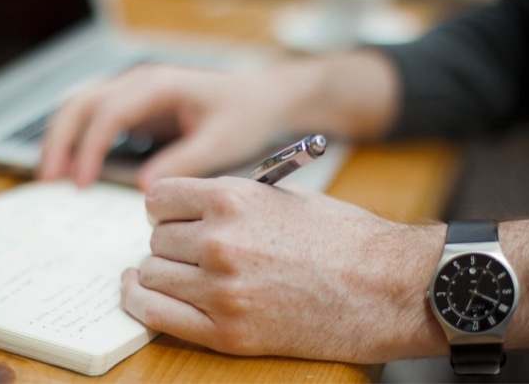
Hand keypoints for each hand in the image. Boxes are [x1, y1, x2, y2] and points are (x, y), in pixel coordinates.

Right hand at [39, 64, 301, 189]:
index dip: (89, 147)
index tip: (81, 182)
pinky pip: (95, 115)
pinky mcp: (136, 104)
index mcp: (160, 86)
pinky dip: (77, 137)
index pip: (109, 112)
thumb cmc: (245, 116)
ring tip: (51, 175)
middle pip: (82, 102)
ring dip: (61, 136)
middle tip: (49, 180)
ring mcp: (135, 90)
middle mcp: (141, 81)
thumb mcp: (220, 143)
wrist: (262, 98)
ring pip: (81, 104)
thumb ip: (184, 162)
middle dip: (59, 139)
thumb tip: (145, 188)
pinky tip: (72, 165)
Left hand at [120, 176, 446, 362]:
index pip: (158, 198)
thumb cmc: (343, 239)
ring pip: (151, 274)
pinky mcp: (227, 332)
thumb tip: (188, 206)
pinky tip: (142, 292)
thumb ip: (230, 198)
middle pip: (155, 238)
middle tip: (189, 247)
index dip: (165, 207)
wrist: (386, 288)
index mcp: (233, 199)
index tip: (171, 216)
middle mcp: (220, 242)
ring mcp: (221, 290)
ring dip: (161, 272)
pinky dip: (142, 302)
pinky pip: (157, 315)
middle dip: (169, 241)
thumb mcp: (284, 196)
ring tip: (181, 272)